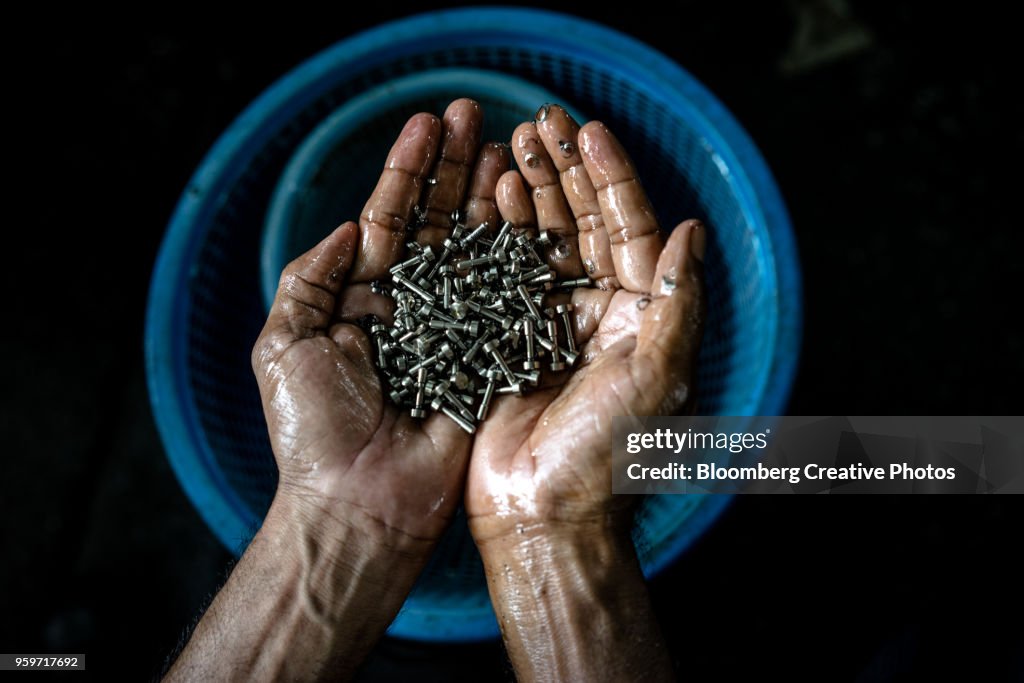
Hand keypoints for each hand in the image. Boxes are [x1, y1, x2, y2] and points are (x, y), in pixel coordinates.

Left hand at [251, 98, 509, 547]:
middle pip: (436, 224)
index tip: (428, 123)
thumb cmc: (313, 430)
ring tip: (505, 144)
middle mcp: (411, 309)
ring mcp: (453, 332)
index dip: (408, 171)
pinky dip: (517, 256)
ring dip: (489, 198)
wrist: (360, 503)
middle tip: (474, 113)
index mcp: (361, 301)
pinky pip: (504, 300)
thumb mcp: (284, 344)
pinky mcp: (488, 359)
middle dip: (453, 168)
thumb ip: (310, 279)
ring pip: (475, 252)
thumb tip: (349, 226)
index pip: (390, 221)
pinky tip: (528, 211)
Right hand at [467, 104, 706, 541]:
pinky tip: (487, 193)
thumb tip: (695, 230)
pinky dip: (495, 230)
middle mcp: (599, 311)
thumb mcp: (658, 374)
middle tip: (541, 120)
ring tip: (512, 141)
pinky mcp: (506, 335)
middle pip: (584, 222)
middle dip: (564, 170)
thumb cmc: (608, 452)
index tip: (587, 131)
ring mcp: (550, 321)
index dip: (610, 177)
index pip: (630, 228)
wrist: (542, 511)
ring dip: (529, 189)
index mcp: (641, 315)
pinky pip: (503, 271)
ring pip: (543, 239)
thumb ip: (676, 301)